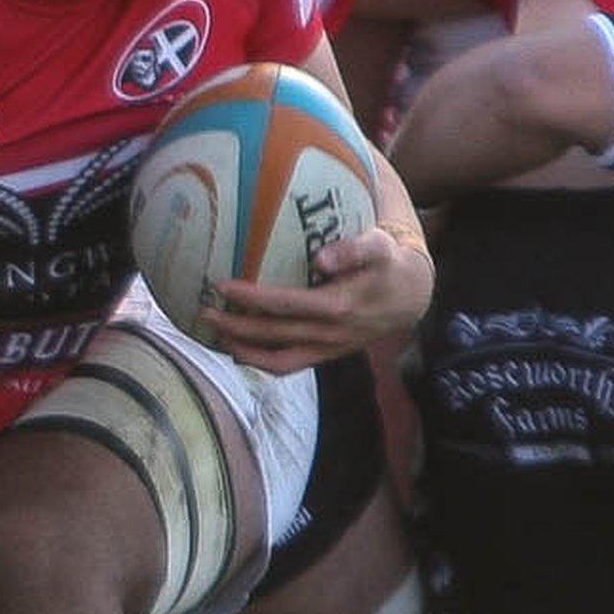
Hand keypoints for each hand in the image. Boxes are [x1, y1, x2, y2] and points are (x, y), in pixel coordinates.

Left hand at [198, 227, 432, 372]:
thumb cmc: (388, 263)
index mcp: (338, 308)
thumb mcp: (379, 247)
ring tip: (213, 334)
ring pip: (277, 360)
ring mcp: (327, 349)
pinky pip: (289, 366)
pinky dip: (261, 361)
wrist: (412, 296)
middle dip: (234, 326)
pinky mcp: (326, 355)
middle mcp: (330, 334)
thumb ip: (353, 250)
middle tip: (202, 311)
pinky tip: (238, 349)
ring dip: (242, 350)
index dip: (251, 299)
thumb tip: (320, 258)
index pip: (285, 305)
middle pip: (273, 336)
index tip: (220, 285)